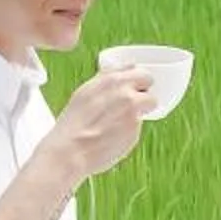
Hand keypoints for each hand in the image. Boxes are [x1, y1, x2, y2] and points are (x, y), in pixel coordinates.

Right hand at [50, 64, 155, 180]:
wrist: (70, 151)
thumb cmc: (73, 124)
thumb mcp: (85, 92)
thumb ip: (106, 79)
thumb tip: (123, 70)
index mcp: (110, 80)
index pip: (136, 68)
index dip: (135, 78)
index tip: (132, 85)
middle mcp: (124, 92)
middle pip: (149, 79)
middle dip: (144, 87)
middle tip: (134, 100)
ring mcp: (133, 110)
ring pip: (150, 102)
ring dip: (142, 108)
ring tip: (122, 120)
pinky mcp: (136, 129)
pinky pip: (141, 124)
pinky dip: (132, 128)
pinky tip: (115, 134)